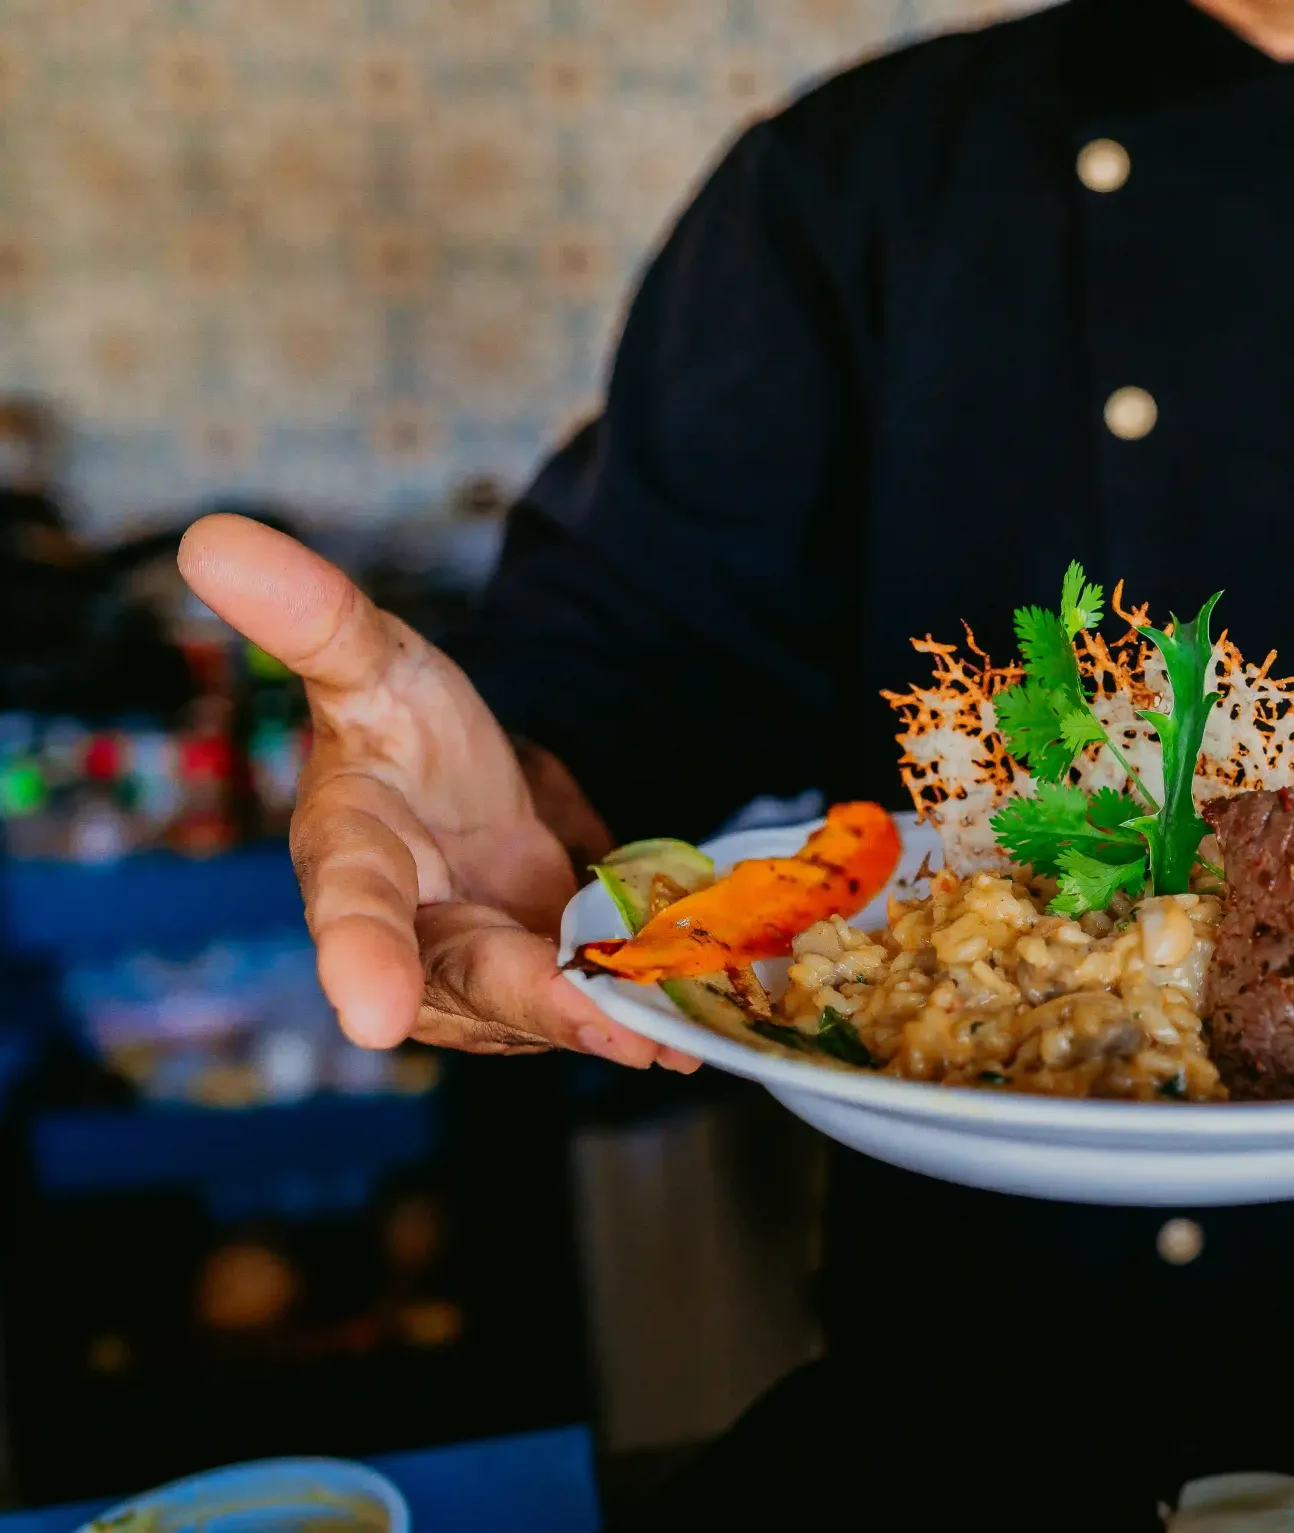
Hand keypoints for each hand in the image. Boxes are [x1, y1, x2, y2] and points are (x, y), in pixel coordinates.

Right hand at [178, 514, 698, 1071]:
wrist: (469, 794)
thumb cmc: (405, 735)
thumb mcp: (376, 664)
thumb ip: (315, 617)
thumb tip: (212, 537)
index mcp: (351, 858)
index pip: (351, 908)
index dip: (360, 961)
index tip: (369, 1018)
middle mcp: (410, 941)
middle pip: (473, 983)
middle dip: (539, 1006)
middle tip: (607, 1029)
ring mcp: (483, 983)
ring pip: (544, 1012)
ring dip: (609, 1025)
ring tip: (667, 1036)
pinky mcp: (548, 997)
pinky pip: (595, 1013)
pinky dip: (647, 1022)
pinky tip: (696, 1035)